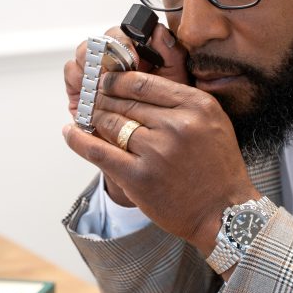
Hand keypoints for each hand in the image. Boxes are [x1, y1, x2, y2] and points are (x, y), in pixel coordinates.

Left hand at [61, 70, 259, 254]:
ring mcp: (157, 152)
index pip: (143, 82)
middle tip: (92, 98)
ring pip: (111, 123)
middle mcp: (177, 125)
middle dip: (103, 98)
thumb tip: (138, 85)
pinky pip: (99, 152)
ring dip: (94, 118)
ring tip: (88, 115)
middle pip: (124, 102)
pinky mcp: (139, 177)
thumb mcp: (213, 121)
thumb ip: (181, 101)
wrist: (223, 212)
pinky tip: (69, 132)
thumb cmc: (217, 167)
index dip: (117, 80)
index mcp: (196, 106)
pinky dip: (79, 140)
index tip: (107, 82)